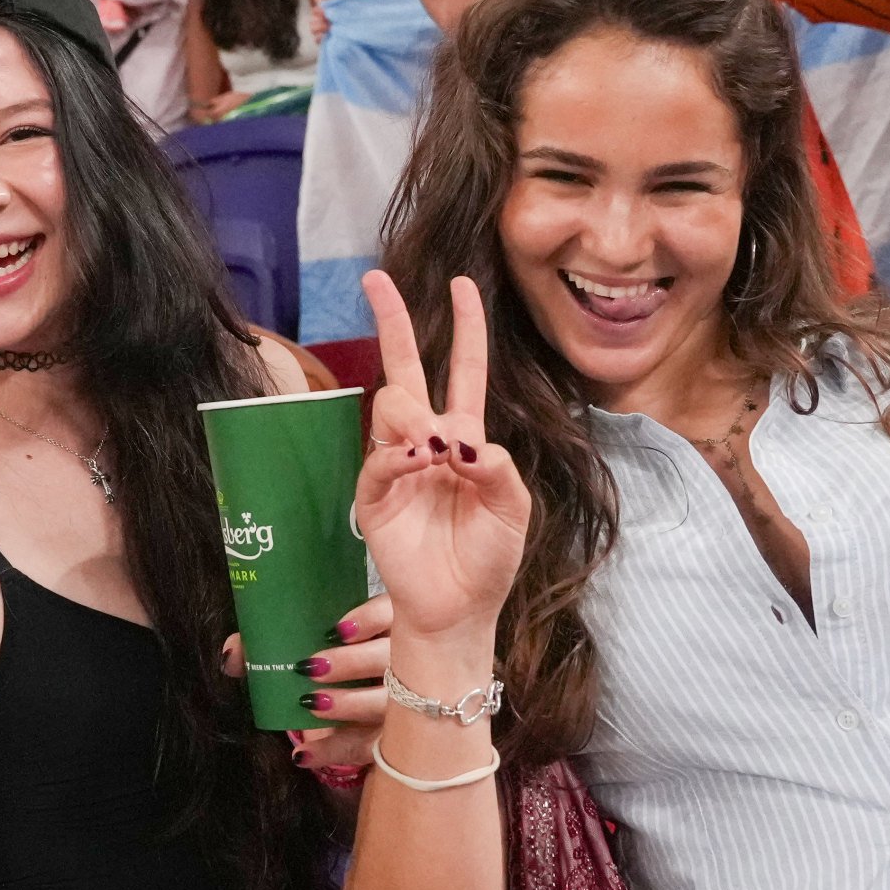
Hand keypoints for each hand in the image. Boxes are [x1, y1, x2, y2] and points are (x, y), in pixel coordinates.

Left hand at [223, 595, 393, 782]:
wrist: (355, 708)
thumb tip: (231, 655)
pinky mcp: (395, 738)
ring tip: (311, 705)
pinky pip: (369, 746)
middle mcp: (408, 660)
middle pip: (391, 656)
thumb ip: (268, 643)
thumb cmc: (331, 664)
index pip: (391, 610)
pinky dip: (334, 751)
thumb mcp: (306, 646)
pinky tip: (304, 754)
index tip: (337, 629)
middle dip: (352, 661)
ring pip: (388, 703)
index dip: (369, 617)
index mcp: (389, 623)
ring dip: (349, 704)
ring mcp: (407, 701)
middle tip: (312, 668)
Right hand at [352, 270, 529, 647]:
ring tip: (433, 448)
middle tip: (375, 280)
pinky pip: (381, 457)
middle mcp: (428, 442)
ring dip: (412, 412)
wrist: (459, 610)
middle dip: (392, 321)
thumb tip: (457, 439)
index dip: (465, 327)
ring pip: (392, 404)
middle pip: (406, 368)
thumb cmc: (489, 559)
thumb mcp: (515, 509)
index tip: (461, 283)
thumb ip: (498, 468)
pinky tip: (419, 460)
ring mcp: (398, 465)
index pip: (464, 371)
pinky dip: (399, 453)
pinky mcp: (375, 496)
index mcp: (467, 439)